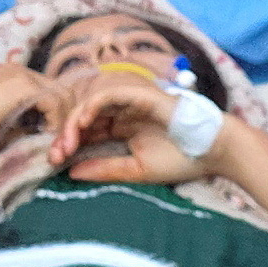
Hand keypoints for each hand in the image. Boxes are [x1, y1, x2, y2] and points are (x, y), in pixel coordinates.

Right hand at [0, 65, 51, 194]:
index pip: (51, 94)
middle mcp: (20, 71)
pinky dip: (57, 123)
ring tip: (56, 148)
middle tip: (61, 147)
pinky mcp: (24, 85)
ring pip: (63, 97)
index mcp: (13, 79)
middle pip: (62, 92)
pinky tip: (48, 141)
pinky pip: (56, 103)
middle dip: (67, 120)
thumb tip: (45, 138)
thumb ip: (25, 130)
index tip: (55, 144)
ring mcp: (22, 75)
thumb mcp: (4, 132)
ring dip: (64, 124)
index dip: (58, 119)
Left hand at [57, 73, 216, 185]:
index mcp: (120, 127)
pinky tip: (83, 123)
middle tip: (56, 155)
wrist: (212, 150)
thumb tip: (72, 172)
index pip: (85, 132)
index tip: (55, 162)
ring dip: (74, 121)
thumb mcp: (136, 170)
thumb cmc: (180, 160)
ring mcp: (130, 101)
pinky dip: (92, 105)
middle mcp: (121, 112)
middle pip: (83, 116)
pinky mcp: (139, 94)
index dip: (68, 144)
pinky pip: (109, 94)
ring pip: (90, 102)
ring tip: (67, 142)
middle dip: (65, 134)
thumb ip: (105, 169)